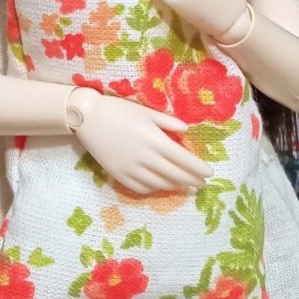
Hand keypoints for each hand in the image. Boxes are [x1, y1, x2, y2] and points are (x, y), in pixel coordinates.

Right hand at [69, 88, 212, 193]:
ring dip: (175, 186)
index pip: (184, 160)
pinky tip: (161, 186)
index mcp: (155, 140)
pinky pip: (141, 188)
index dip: (198, 168)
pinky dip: (154, 189)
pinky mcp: (119, 175)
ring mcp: (131, 169)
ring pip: (159, 184)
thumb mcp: (146, 111)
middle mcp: (146, 158)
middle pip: (175, 174)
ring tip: (186, 186)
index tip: (210, 173)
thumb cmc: (119, 109)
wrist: (88, 118)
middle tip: (203, 184)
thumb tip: (187, 131)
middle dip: (192, 180)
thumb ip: (167, 122)